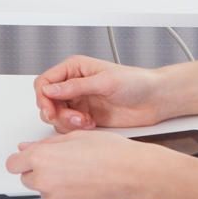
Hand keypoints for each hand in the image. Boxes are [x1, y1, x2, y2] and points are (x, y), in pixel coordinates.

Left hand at [7, 131, 167, 198]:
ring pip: (46, 196)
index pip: (13, 164)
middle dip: (42, 175)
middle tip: (67, 170)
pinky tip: (86, 194)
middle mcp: (43, 181)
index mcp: (42, 158)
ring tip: (83, 181)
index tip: (31, 163)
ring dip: (57, 190)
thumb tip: (26, 148)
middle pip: (28, 180)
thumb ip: (45, 145)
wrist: (133, 174)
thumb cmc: (111, 153)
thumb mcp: (75, 138)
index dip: (24, 162)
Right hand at [34, 55, 169, 131]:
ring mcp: (79, 102)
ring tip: (86, 121)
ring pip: (56, 116)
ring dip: (67, 122)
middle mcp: (74, 85)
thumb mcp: (105, 82)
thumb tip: (50, 90)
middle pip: (47, 101)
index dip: (43, 97)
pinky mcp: (85, 117)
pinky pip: (68, 126)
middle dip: (57, 113)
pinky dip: (76, 129)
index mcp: (75, 69)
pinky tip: (91, 124)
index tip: (50, 110)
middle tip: (74, 119)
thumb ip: (75, 86)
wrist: (154, 100)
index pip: (45, 81)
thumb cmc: (136, 83)